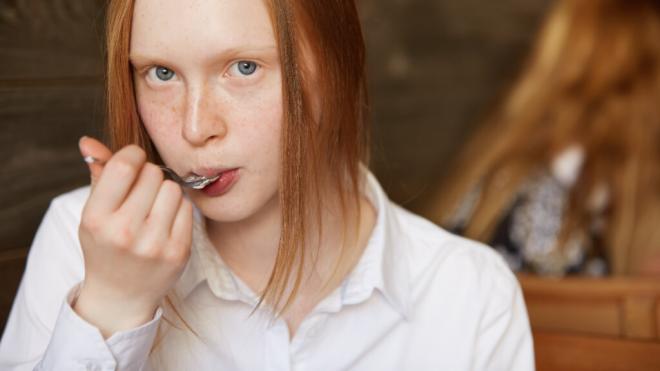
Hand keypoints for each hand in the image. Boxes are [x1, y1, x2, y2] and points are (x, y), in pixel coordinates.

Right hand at [74, 136, 192, 337]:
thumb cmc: (106, 245)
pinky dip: (178, 210)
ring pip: (174, 189)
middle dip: (149, 176)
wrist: (121, 296)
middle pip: (153, 174)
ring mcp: (154, 245)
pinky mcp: (178, 253)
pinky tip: (165, 223)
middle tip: (142, 192)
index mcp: (96, 219)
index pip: (124, 165)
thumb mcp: (94, 213)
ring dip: (166, 192)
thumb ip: (98, 174)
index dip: (133, 155)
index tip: (133, 161)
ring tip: (153, 208)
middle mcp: (124, 233)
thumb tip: (89, 140)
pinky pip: (188, 209)